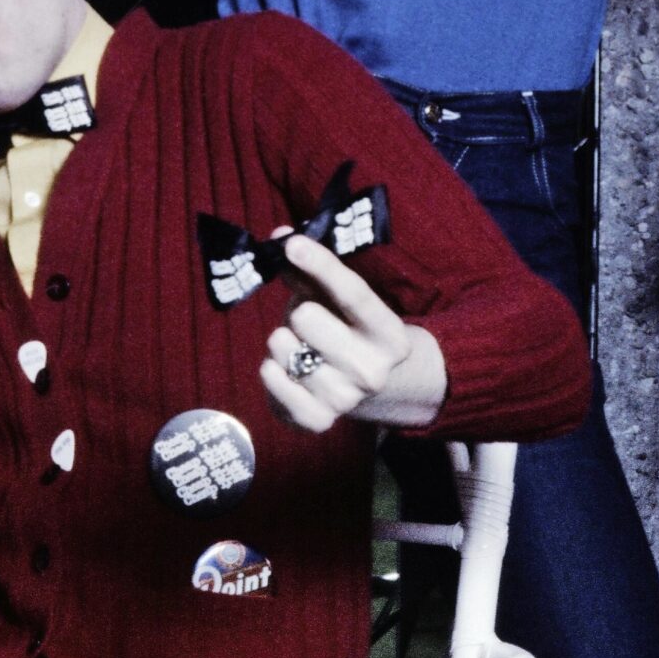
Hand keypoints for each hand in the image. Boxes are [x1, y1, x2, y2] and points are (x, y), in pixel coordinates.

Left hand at [258, 234, 440, 433]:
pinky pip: (274, 384)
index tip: (292, 245)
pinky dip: (270, 371)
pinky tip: (281, 367)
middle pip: (308, 319)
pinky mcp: (317, 421)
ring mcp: (346, 399)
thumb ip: (310, 269)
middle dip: (299, 311)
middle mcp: (373, 370)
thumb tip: (279, 236)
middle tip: (307, 320)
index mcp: (389, 334)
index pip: (353, 293)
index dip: (321, 264)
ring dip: (282, 340)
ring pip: (284, 349)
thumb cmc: (346, 329)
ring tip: (298, 345)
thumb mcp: (338, 299)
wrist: (370, 388)